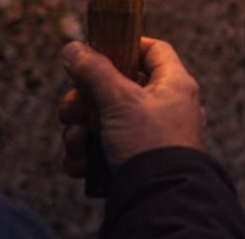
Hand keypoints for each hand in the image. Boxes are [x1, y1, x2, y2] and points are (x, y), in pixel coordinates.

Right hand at [59, 37, 204, 176]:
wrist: (160, 199)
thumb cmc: (149, 143)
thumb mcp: (120, 101)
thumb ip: (96, 71)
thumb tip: (74, 48)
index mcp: (174, 84)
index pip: (152, 50)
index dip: (123, 45)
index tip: (95, 51)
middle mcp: (166, 106)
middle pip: (118, 87)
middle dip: (85, 98)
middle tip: (71, 109)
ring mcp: (152, 134)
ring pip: (106, 119)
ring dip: (81, 129)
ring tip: (75, 141)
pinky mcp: (137, 159)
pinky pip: (106, 148)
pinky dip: (89, 153)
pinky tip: (79, 162)